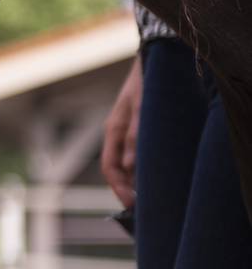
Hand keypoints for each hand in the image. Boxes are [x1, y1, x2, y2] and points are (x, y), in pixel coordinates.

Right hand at [101, 58, 142, 208]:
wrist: (155, 58)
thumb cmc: (147, 82)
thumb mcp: (142, 108)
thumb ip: (136, 136)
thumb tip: (129, 168)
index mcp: (113, 130)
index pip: (110, 169)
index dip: (120, 189)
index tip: (133, 206)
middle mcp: (118, 133)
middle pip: (117, 170)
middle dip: (127, 190)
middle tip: (143, 210)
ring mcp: (128, 130)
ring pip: (128, 163)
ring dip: (136, 181)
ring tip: (152, 197)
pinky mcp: (139, 128)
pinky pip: (137, 155)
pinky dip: (143, 169)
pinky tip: (157, 175)